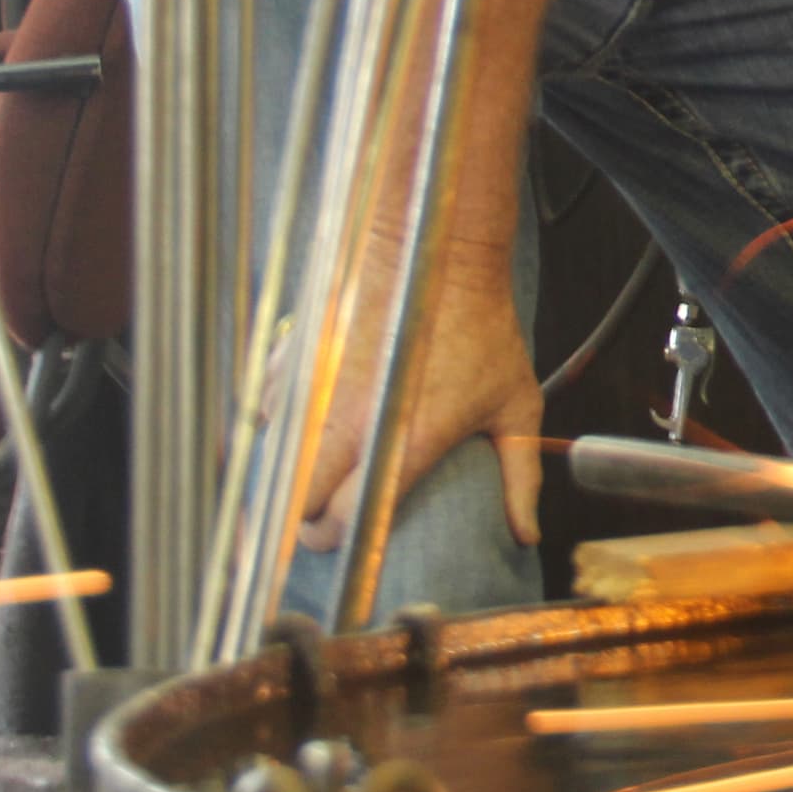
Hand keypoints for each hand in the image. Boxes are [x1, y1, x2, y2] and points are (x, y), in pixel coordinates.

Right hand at [298, 260, 542, 549]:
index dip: (341, 538)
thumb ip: (521, 476)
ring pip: (274, 461)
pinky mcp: (294, 360)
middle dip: (305, 521)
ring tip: (312, 474)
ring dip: (289, 474)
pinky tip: (303, 426)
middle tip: (322, 517)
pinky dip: (278, 427)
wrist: (436, 252)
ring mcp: (317, 388)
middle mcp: (353, 419)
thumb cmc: (483, 327)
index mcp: (407, 439)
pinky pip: (266, 414)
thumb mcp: (516, 403)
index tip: (347, 539)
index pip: (347, 519)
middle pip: (298, 502)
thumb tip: (527, 535)